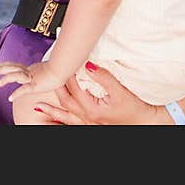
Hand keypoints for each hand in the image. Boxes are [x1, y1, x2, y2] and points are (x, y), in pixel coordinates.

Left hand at [0, 61, 65, 102]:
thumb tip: (50, 71)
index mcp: (33, 67)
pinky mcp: (36, 85)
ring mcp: (32, 77)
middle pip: (13, 68)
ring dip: (6, 79)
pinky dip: (16, 94)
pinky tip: (10, 98)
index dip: (8, 65)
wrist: (64, 67)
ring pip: (15, 76)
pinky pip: (24, 89)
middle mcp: (31, 71)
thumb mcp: (52, 68)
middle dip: (1, 69)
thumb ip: (48, 70)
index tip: (0, 64)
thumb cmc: (62, 67)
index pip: (17, 65)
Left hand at [32, 62, 171, 124]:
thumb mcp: (120, 91)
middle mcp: (87, 117)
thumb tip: (86, 64)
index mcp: (91, 108)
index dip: (67, 73)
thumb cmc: (135, 108)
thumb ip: (103, 77)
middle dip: (55, 89)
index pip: (73, 87)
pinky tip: (56, 117)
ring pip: (66, 115)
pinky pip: (73, 123)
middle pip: (65, 100)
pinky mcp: (93, 124)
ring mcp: (89, 122)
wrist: (146, 123)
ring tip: (38, 105)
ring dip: (52, 110)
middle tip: (45, 78)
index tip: (62, 61)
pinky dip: (62, 119)